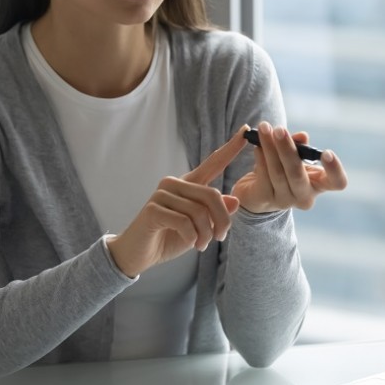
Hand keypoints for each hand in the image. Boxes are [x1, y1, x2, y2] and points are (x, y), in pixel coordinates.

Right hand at [106, 127, 248, 276]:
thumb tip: (235, 200)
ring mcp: (162, 194)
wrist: (139, 253)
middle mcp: (175, 183)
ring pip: (199, 212)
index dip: (230, 148)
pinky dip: (192, 237)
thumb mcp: (200, 227)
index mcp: (188, 184)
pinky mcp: (153, 209)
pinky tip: (190, 243)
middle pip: (212, 195)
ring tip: (201, 245)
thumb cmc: (169, 237)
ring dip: (205, 234)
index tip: (246, 130)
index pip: (213, 163)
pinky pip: (184, 223)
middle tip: (220, 238)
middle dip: (222, 221)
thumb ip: (215, 213)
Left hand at [232, 121, 347, 213]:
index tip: (326, 152)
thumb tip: (302, 137)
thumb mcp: (293, 155)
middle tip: (279, 129)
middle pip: (297, 175)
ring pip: (277, 172)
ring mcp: (284, 201)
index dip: (335, 170)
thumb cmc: (283, 168)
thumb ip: (298, 145)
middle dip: (287, 149)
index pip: (337, 182)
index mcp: (319, 184)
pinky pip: (263, 176)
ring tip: (264, 128)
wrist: (257, 191)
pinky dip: (260, 158)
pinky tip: (257, 145)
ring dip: (269, 147)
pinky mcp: (264, 200)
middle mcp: (304, 196)